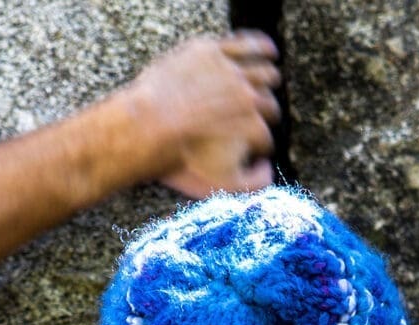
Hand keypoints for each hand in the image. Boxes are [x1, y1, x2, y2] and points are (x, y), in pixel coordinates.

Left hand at [129, 31, 281, 197]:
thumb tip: (268, 168)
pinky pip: (247, 44)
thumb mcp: (221, 186)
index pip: (266, 138)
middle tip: (260, 116)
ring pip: (265, 72)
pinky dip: (261, 47)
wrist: (148, 128)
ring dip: (269, 80)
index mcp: (254, 130)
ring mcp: (232, 73)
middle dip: (267, 113)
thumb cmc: (180, 160)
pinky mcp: (213, 53)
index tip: (252, 147)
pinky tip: (268, 50)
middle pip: (269, 105)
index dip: (259, 145)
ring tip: (270, 82)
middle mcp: (250, 100)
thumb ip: (254, 183)